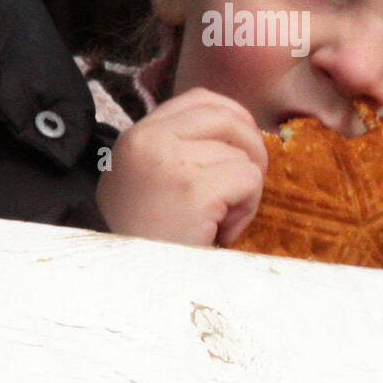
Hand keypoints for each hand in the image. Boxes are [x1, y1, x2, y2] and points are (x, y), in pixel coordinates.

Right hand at [95, 87, 267, 247]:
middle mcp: (149, 141)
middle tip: (245, 186)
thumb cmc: (148, 239)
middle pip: (226, 118)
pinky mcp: (194, 189)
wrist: (130, 283)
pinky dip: (247, 208)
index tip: (242, 146)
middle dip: (252, 148)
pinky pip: (248, 179)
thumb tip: (241, 133)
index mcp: (137, 136)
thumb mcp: (148, 181)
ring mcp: (171, 162)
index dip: (233, 117)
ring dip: (244, 192)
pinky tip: (222, 231)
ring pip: (242, 155)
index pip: (199, 99)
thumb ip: (179, 150)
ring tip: (217, 222)